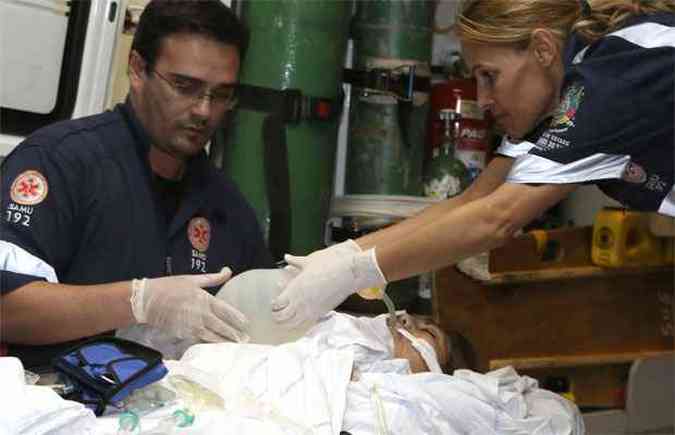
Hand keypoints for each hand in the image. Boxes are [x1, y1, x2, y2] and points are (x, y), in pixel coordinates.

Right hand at [130, 268, 248, 341]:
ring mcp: (192, 326)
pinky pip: (199, 341)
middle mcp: (201, 315)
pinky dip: (209, 345)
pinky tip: (216, 349)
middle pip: (222, 327)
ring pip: (213, 337)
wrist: (147, 300)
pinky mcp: (183, 334)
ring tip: (234, 346)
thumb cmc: (169, 286)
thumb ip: (213, 278)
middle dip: (234, 334)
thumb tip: (228, 270)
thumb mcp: (192, 279)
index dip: (237, 319)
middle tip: (245, 340)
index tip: (246, 324)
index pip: (226, 312)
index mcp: (205, 300)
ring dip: (224, 342)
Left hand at [272, 248, 385, 328]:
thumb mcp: (309, 261)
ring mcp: (311, 310)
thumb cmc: (329, 265)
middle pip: (282, 318)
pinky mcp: (322, 313)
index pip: (277, 305)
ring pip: (293, 324)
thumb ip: (295, 261)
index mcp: (295, 290)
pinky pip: (306, 322)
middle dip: (277, 317)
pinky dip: (300, 321)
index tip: (274, 302)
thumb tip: (286, 257)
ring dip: (287, 322)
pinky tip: (300, 317)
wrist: (349, 273)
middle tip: (276, 313)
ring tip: (285, 319)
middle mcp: (301, 303)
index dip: (274, 305)